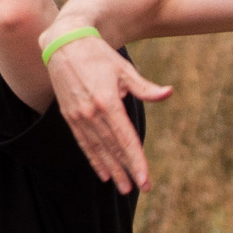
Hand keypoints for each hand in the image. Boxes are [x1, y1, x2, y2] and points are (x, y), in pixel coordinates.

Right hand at [47, 33, 166, 191]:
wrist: (64, 43)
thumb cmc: (99, 55)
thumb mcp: (124, 69)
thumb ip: (145, 88)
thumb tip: (168, 93)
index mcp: (108, 102)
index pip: (125, 139)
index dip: (136, 161)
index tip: (144, 179)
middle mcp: (92, 113)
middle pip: (113, 148)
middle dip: (126, 170)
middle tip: (138, 188)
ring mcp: (79, 116)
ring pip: (97, 149)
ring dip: (111, 170)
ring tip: (122, 188)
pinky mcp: (70, 116)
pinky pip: (84, 143)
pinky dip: (94, 159)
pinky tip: (103, 173)